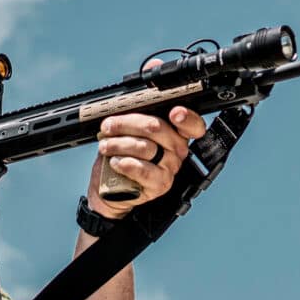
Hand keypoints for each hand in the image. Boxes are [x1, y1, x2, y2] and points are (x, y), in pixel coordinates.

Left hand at [88, 104, 207, 217]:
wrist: (113, 187)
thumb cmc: (122, 157)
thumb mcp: (128, 134)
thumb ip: (135, 122)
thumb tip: (122, 111)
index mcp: (176, 133)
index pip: (192, 124)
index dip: (187, 117)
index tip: (175, 113)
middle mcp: (178, 150)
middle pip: (156, 128)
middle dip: (126, 124)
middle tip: (108, 127)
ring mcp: (170, 168)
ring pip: (144, 147)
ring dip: (118, 144)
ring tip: (106, 146)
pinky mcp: (160, 184)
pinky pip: (142, 170)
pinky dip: (124, 164)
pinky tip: (115, 162)